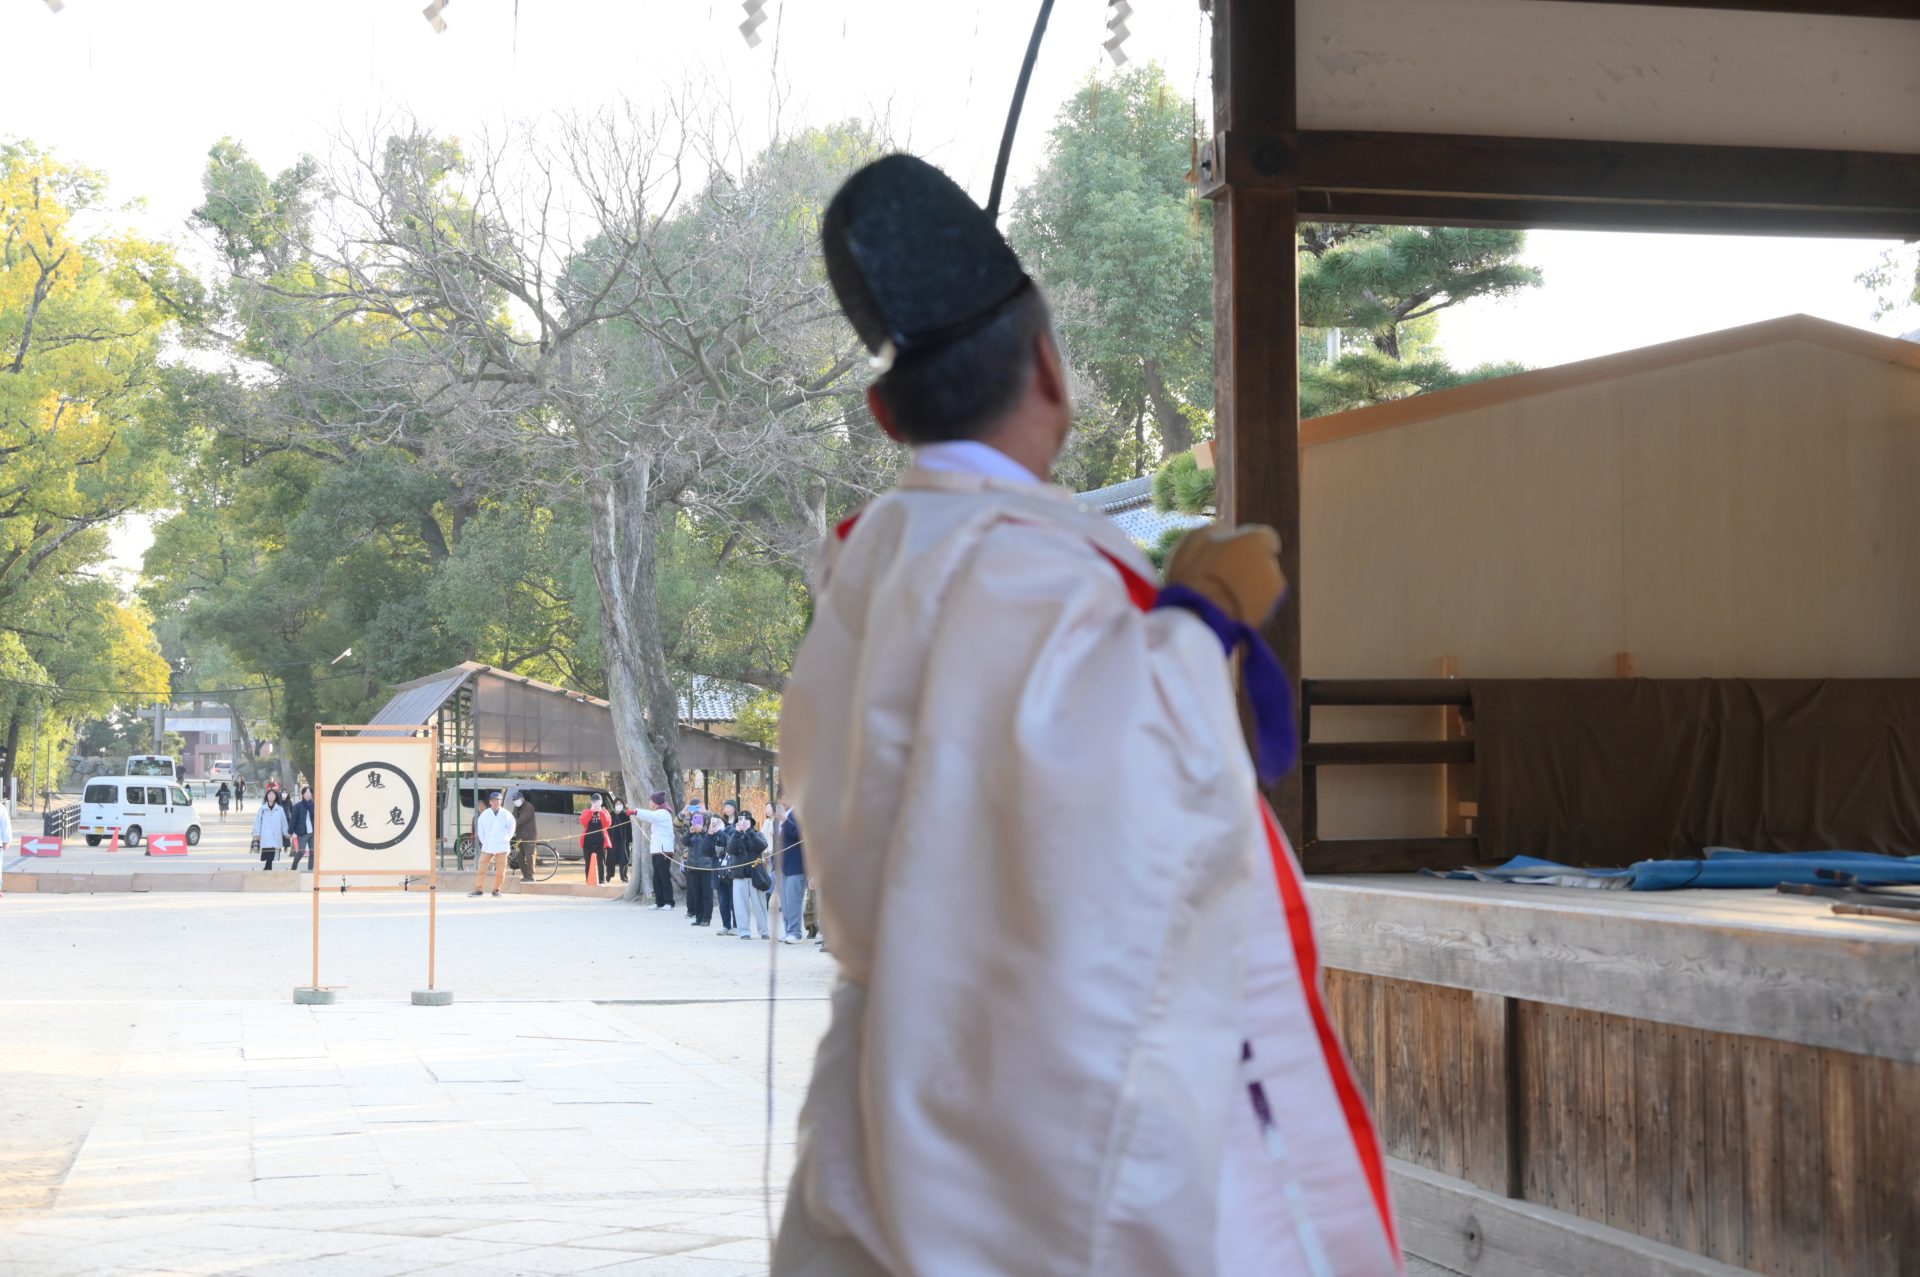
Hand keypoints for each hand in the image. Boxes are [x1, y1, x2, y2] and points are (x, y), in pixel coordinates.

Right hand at [1163, 523, 1286, 625]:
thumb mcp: (1196, 540)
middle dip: (1248, 567)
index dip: (1248, 543)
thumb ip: (1217, 532)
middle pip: (1262, 563)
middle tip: (1221, 576)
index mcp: (1256, 541)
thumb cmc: (1194, 573)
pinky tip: (1222, 613)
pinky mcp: (1266, 618)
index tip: (1231, 551)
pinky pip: (1255, 608)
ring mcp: (1272, 595)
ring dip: (1247, 589)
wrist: (1200, 619)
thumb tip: (1225, 533)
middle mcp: (1271, 565)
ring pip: (1260, 587)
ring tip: (1218, 598)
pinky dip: (1244, 608)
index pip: (1264, 536)